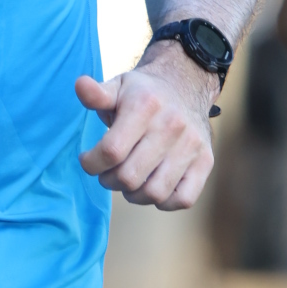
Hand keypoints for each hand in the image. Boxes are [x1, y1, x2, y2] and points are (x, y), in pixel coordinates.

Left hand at [75, 45, 216, 209]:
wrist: (184, 85)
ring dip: (133, 195)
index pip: (111, 151)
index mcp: (145, 105)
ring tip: (127, 181)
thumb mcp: (117, 86)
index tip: (88, 160)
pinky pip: (183, 199)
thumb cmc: (143, 93)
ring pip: (155, 192)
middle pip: (129, 176)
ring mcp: (191, 145)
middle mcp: (171, 125)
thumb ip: (96, 93)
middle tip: (106, 173)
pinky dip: (164, 203)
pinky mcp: (205, 161)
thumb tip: (80, 86)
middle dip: (109, 180)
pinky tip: (151, 188)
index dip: (92, 163)